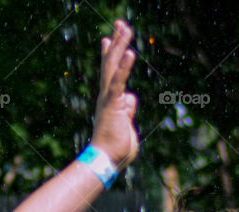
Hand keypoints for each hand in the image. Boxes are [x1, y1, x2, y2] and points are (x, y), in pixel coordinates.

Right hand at [90, 20, 138, 170]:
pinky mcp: (113, 104)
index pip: (111, 74)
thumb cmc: (116, 150)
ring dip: (120, 45)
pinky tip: (130, 52)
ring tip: (125, 27)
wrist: (106, 162)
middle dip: (116, 42)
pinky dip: (124, 67)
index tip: (108, 38)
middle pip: (111, 63)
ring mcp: (108, 99)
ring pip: (113, 66)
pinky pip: (119, 81)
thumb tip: (131, 98)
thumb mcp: (127, 126)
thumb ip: (129, 111)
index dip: (111, 55)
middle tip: (120, 23)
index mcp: (110, 101)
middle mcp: (106, 96)